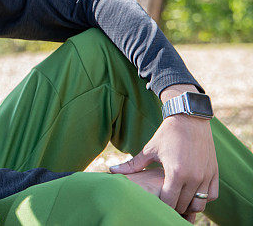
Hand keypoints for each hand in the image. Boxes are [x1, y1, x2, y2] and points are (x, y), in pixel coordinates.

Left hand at [110, 85, 218, 215]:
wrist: (189, 118)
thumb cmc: (167, 134)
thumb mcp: (149, 150)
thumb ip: (133, 165)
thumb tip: (112, 171)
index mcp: (176, 173)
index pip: (169, 202)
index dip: (162, 205)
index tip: (156, 202)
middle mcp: (193, 177)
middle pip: (184, 205)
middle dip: (175, 207)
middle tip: (167, 203)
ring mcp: (205, 175)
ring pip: (200, 203)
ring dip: (190, 204)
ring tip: (180, 199)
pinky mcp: (214, 172)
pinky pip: (212, 194)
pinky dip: (204, 197)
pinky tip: (193, 192)